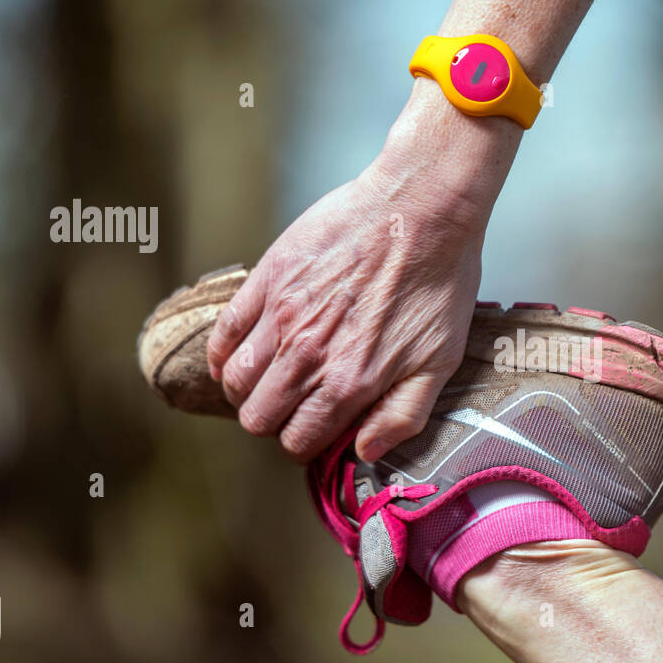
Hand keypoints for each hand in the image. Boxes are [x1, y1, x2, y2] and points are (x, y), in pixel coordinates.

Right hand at [206, 83, 520, 462]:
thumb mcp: (439, 362)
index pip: (299, 440)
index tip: (314, 430)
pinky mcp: (268, 279)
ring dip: (246, 390)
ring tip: (267, 382)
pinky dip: (223, 352)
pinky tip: (237, 355)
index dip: (304, 443)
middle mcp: (308, 356)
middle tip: (292, 406)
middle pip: (258, 416)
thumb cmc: (439, 283)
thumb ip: (402, 416)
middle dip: (273, 420)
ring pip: (236, 379)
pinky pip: (225, 331)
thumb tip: (365, 454)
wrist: (422, 208)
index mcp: (349, 383)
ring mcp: (282, 317)